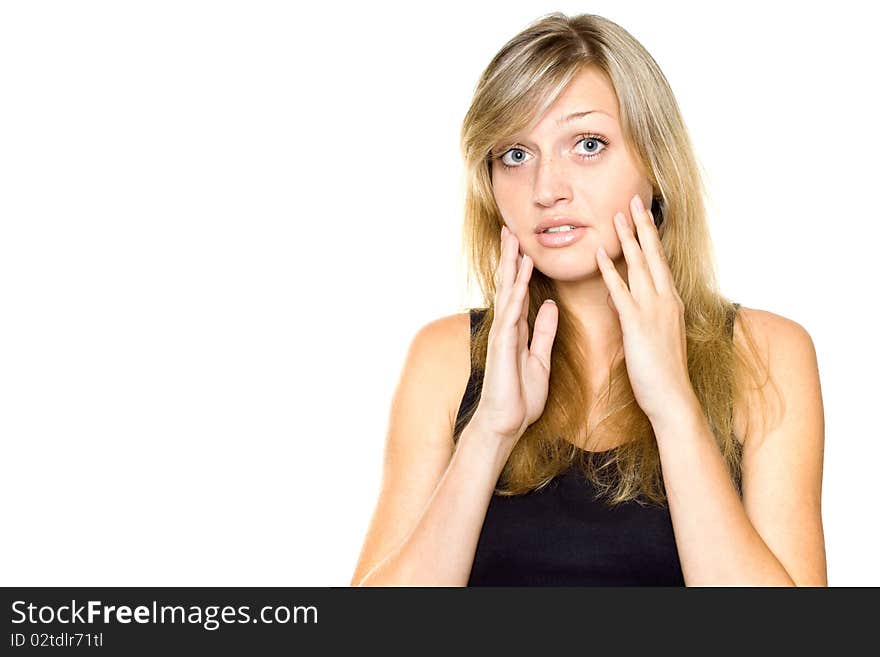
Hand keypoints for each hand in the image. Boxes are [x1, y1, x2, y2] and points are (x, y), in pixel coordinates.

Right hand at [470, 225, 558, 445]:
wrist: (506, 424)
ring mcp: (502, 335)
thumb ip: (543, 332)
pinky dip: (515, 295)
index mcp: (517, 330)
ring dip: (510, 267)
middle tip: (511, 229)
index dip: (522, 268)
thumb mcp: (540, 359)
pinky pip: (510, 316)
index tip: (525, 245)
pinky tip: (520, 278)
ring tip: (513, 241)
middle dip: (510, 258)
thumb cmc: (520, 397)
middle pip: (508, 285)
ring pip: (506, 293)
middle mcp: (506, 328)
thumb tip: (549, 305)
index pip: (519, 292)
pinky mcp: (502, 346)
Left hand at [595, 193, 695, 425]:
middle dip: (641, 227)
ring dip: (627, 240)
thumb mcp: (655, 337)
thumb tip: (624, 302)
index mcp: (670, 303)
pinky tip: (599, 255)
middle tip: (632, 200)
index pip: (659, 262)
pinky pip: (620, 292)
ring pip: (638, 266)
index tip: (643, 216)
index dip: (650, 237)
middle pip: (652, 255)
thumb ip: (642, 315)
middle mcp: (665, 300)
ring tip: (617, 216)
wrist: (672, 397)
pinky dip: (609, 271)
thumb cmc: (663, 372)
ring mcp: (653, 310)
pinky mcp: (637, 324)